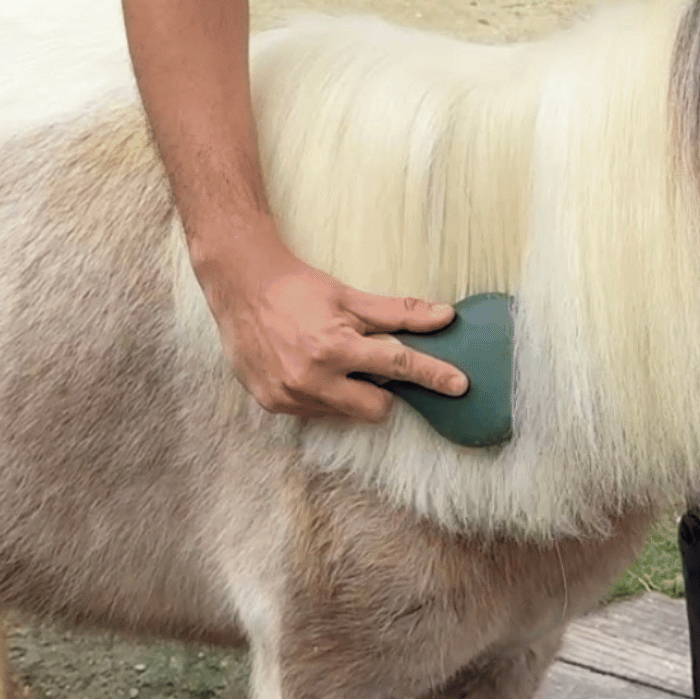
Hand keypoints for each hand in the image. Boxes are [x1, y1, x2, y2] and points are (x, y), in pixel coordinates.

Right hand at [201, 242, 465, 420]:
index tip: (460, 385)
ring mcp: (291, 396)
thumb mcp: (350, 297)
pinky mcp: (273, 404)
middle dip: (382, 391)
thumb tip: (445, 316)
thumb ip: (399, 312)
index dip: (433, 375)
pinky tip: (308, 368)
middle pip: (376, 408)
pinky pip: (317, 413)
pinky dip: (323, 395)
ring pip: (346, 413)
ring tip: (330, 360)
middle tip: (367, 363)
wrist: (239, 285)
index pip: (398, 366)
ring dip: (349, 392)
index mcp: (334, 348)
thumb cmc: (298, 288)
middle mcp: (312, 378)